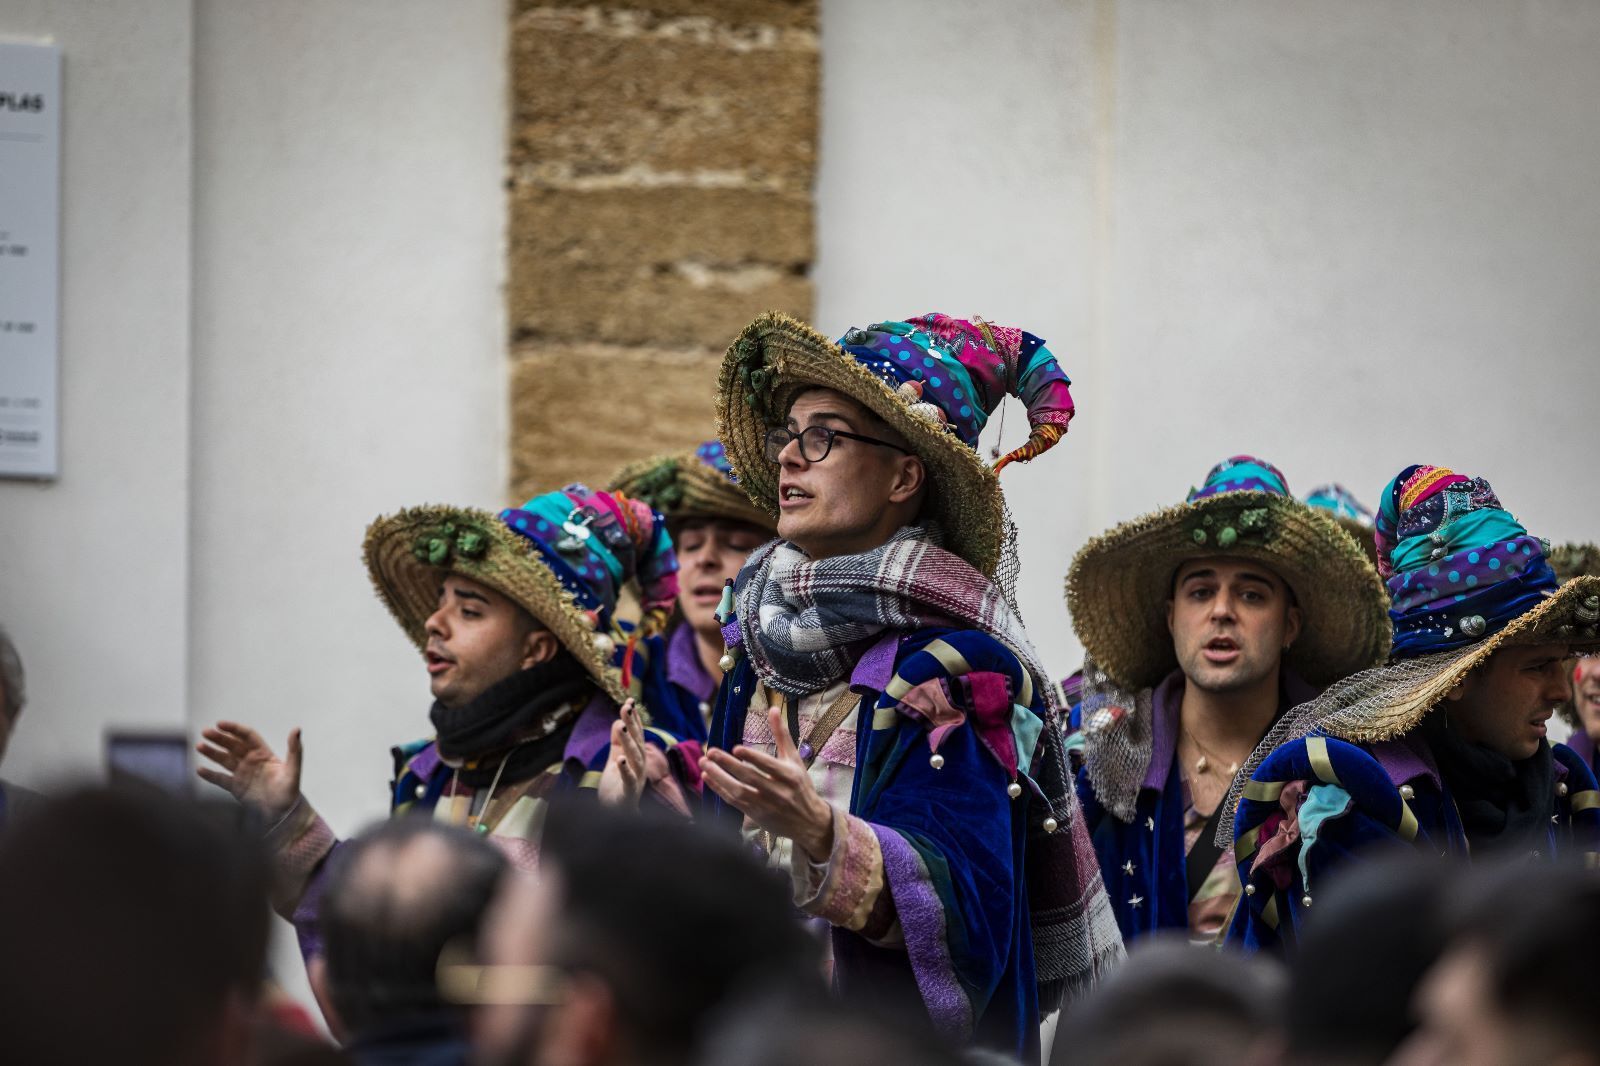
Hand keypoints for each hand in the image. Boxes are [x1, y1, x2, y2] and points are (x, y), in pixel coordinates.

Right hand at [196, 721, 302, 822]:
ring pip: (224, 759)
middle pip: (232, 745)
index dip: (234, 729)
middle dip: (219, 738)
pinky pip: (220, 779)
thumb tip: (297, 729)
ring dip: (212, 753)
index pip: (247, 736)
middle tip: (205, 732)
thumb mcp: (294, 770)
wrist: (283, 814)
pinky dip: (210, 775)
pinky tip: (199, 770)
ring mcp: (242, 773)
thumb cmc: (290, 791)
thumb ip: (295, 750)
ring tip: (199, 746)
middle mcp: (251, 761)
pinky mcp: (235, 787)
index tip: (220, 724)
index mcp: (264, 753)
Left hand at [597, 699, 647, 810]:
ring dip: (628, 742)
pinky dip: (625, 769)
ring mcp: (635, 779)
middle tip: (626, 707)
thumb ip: (616, 743)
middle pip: (637, 742)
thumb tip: (617, 721)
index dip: (634, 719)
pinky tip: (620, 759)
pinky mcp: (628, 793)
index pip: (636, 735)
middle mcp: (639, 767)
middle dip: (632, 724)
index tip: (630, 701)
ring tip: (621, 726)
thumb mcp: (615, 760)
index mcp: (636, 758)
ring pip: (635, 758)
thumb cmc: (617, 788)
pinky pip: (628, 780)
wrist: (616, 816)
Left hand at [702, 707, 834, 860]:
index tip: (736, 748)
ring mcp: (765, 804)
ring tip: (704, 764)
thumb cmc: (800, 786)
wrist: (808, 822)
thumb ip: (782, 735)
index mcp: (789, 775)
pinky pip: (734, 801)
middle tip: (710, 752)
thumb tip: (772, 709)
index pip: (768, 765)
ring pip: (738, 790)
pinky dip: (720, 790)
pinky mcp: (755, 814)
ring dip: (719, 777)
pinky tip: (708, 778)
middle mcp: (777, 791)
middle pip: (749, 777)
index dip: (752, 757)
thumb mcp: (794, 760)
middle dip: (728, 764)